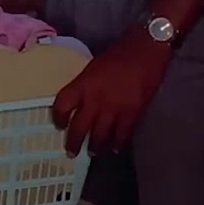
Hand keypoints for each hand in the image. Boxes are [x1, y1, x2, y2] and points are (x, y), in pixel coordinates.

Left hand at [50, 29, 174, 155]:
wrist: (145, 51)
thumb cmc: (118, 54)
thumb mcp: (93, 67)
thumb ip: (85, 85)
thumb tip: (82, 100)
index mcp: (82, 84)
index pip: (62, 105)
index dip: (58, 118)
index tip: (59, 125)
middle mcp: (94, 99)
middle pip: (79, 127)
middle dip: (73, 142)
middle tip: (71, 153)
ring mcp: (113, 108)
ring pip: (100, 135)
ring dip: (96, 147)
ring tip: (93, 153)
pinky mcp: (132, 113)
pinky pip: (122, 134)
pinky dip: (117, 143)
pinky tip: (115, 149)